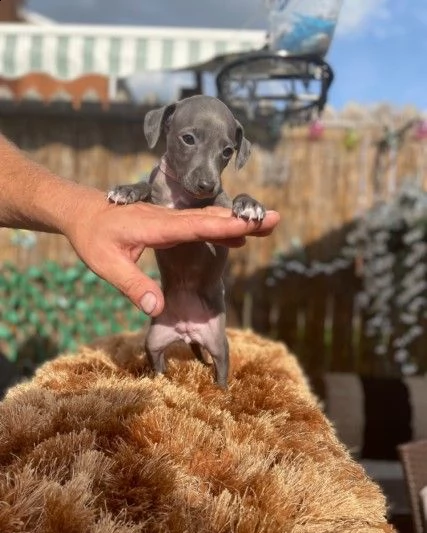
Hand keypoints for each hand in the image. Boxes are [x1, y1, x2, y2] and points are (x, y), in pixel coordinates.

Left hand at [65, 194, 278, 316]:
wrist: (82, 212)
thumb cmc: (92, 238)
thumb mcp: (106, 265)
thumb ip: (133, 285)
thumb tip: (158, 308)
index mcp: (155, 227)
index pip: (195, 227)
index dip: (224, 228)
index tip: (249, 228)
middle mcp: (168, 219)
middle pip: (211, 218)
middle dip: (243, 220)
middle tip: (275, 219)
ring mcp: (170, 219)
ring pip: (210, 219)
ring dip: (238, 222)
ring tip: (267, 225)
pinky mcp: (170, 223)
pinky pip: (201, 224)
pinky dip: (222, 227)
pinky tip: (237, 236)